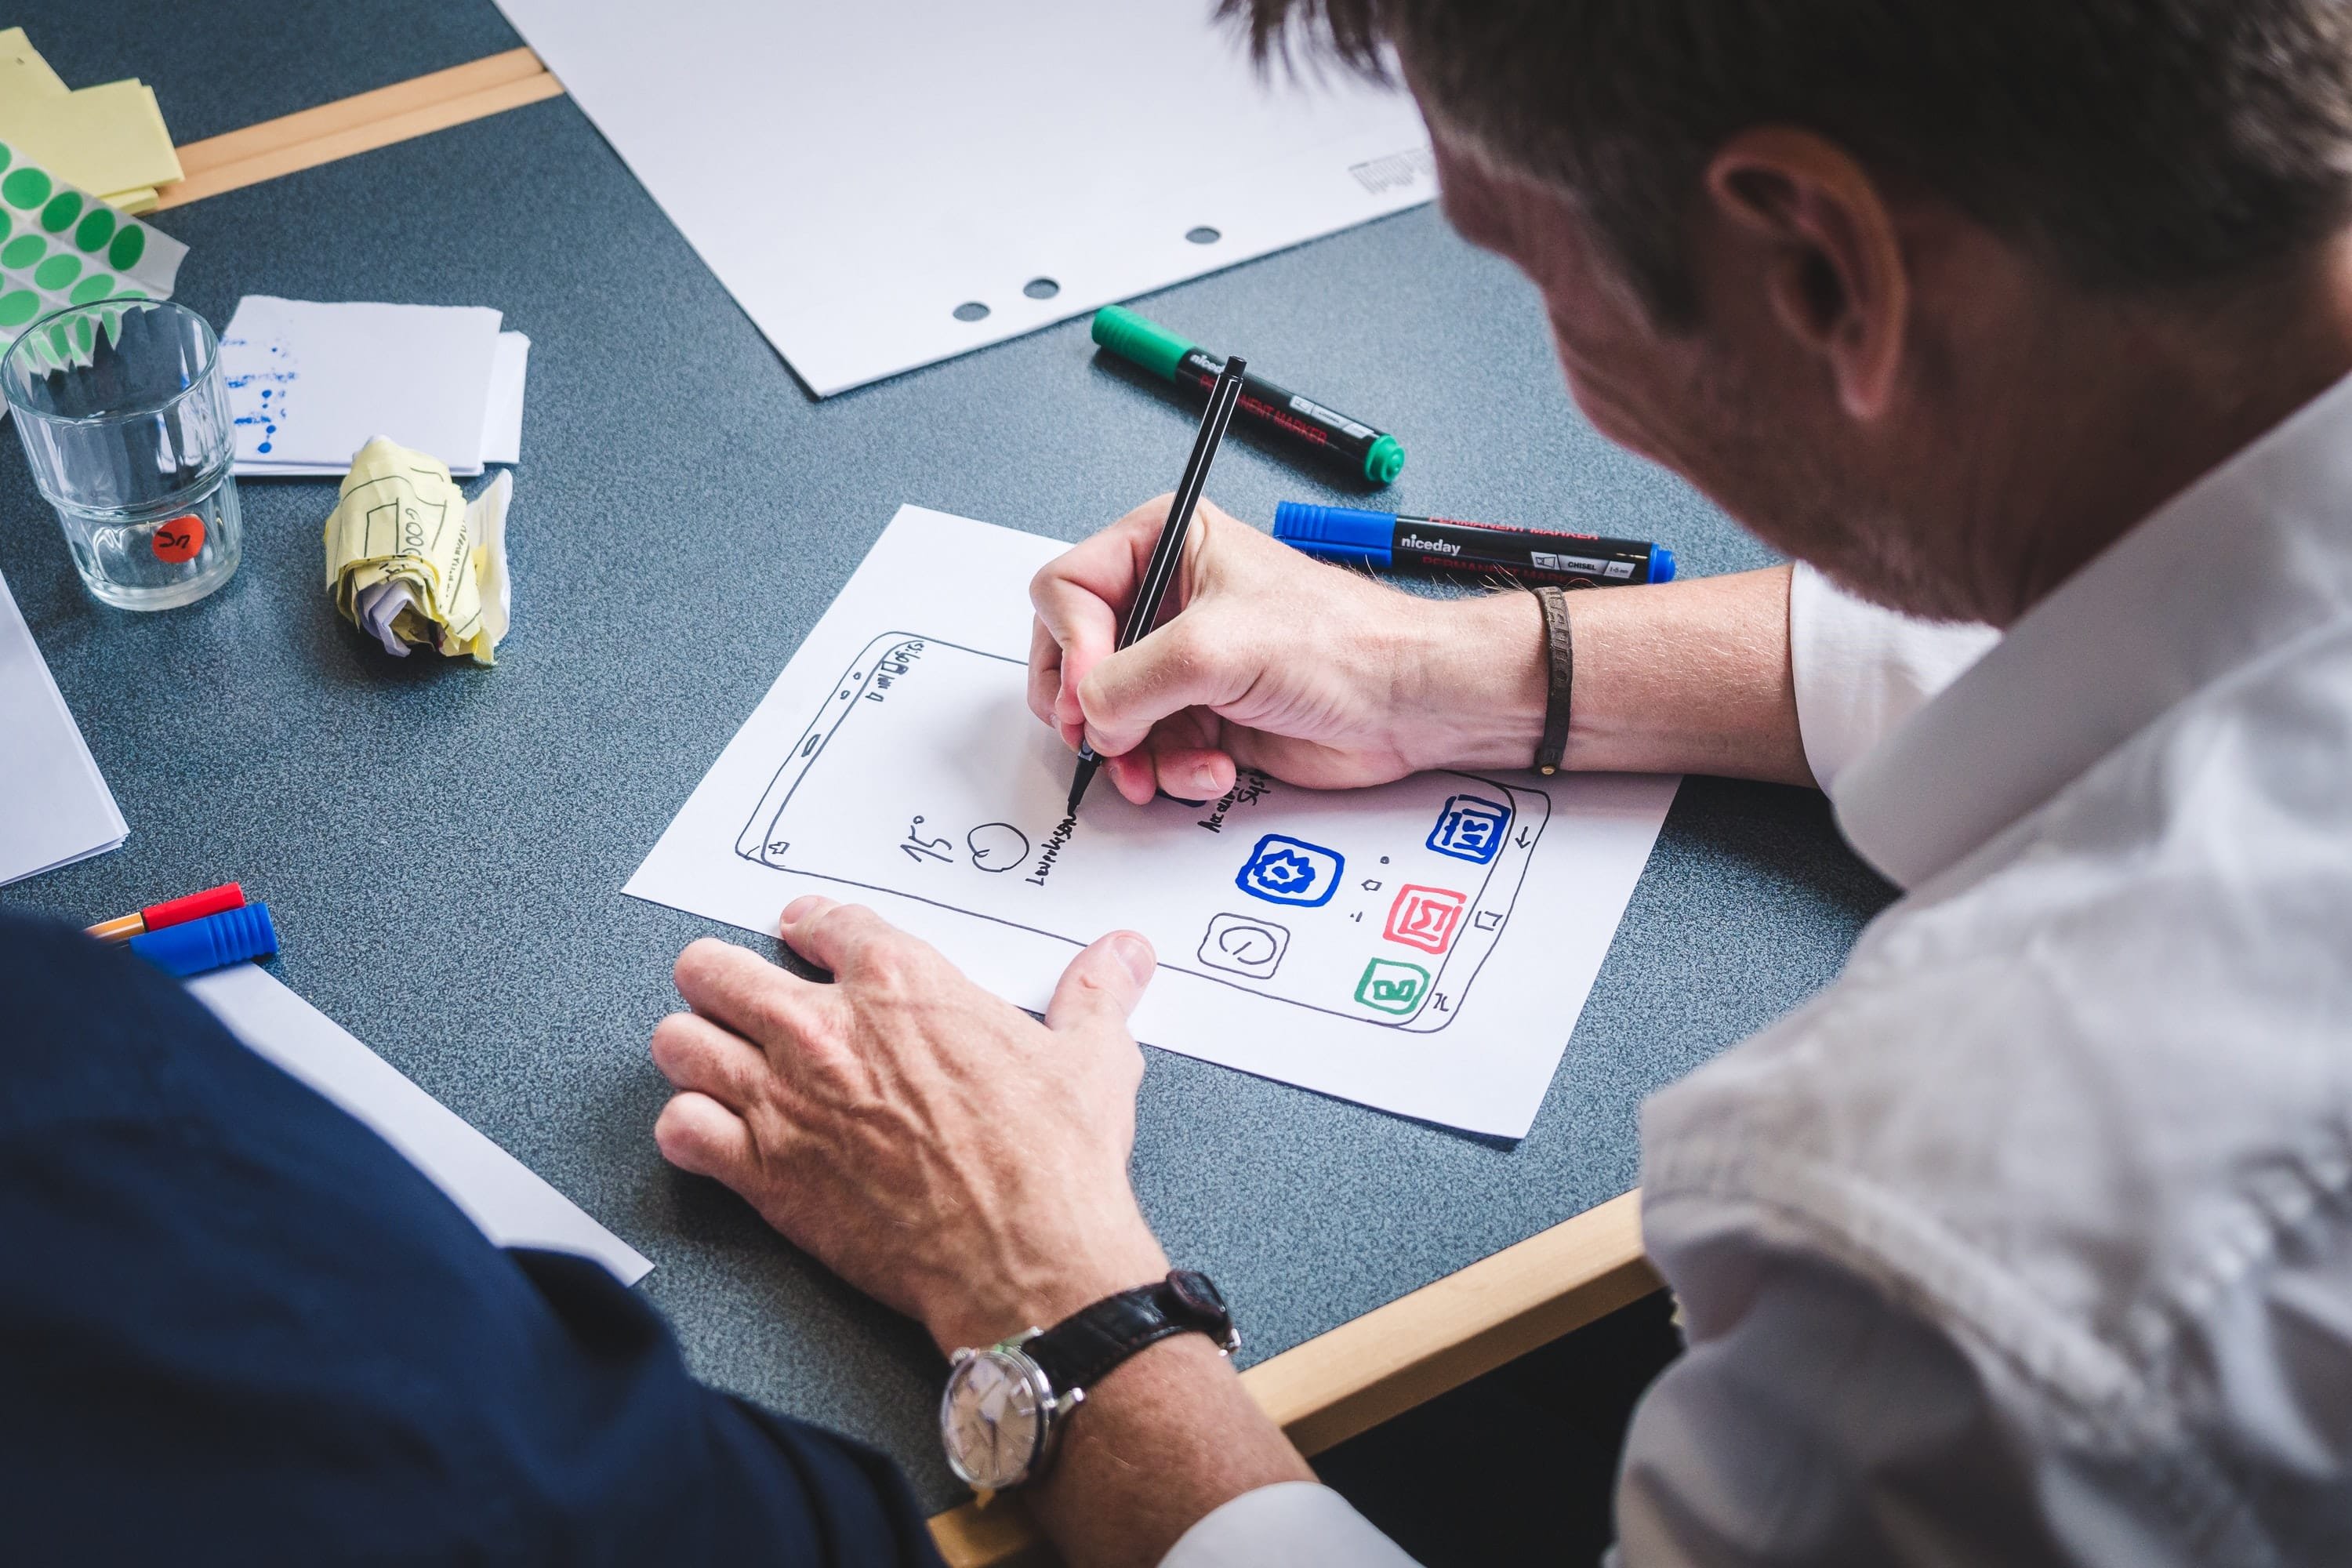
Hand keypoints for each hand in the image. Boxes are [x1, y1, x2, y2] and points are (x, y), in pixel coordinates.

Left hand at [650, 897, 1170, 1353]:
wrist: (1027, 1259)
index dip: (808, 926)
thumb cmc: (1054, 1161)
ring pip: (679, 1041)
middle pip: (716, 969)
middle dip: (722, 981)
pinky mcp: (762, 1172)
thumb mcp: (1091, 1060)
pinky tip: (712, 1137)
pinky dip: (687, 1132)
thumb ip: (1096, 996)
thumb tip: (1124, 955)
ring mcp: (783, 1098)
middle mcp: (825, 1028)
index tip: (801, 936)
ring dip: (694, 1050)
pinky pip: (678, 1129)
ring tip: (714, 1063)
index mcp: (900, 981)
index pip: (821, 920)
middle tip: (738, 999)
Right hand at [1029, 495, 1547, 804]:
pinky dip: (1172, 771)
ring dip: (1134, 754)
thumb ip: (1128, 682)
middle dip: (1090, 710)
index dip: (1072, 647)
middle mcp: (1166, 601)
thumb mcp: (1214, 649)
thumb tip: (1087, 718)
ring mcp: (1181, 663)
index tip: (1094, 693)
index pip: (1066, 590)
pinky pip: (1148, 753)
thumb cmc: (1341, 644)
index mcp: (1166, 545)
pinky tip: (1214, 768)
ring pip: (1106, 718)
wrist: (1406, 705)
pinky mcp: (1200, 717)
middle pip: (1075, 659)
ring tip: (1165, 766)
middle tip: (1104, 740)